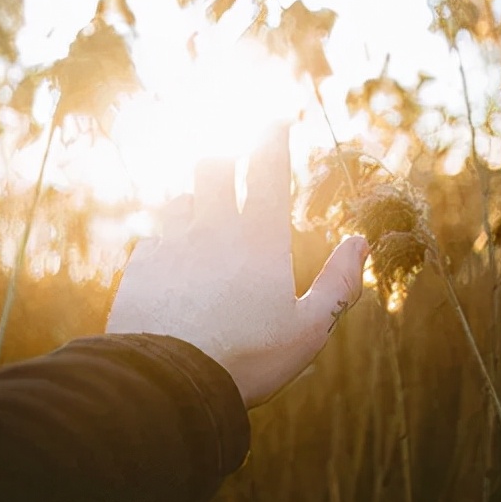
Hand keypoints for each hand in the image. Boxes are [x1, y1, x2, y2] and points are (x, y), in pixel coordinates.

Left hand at [106, 125, 367, 407]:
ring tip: (205, 225)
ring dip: (194, 202)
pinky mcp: (140, 266)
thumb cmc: (247, 358)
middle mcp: (212, 228)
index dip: (272, 136)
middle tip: (234, 172)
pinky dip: (167, 241)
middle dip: (225, 161)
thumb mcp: (308, 331)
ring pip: (179, 198)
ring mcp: (172, 243)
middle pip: (212, 165)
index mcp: (259, 238)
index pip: (267, 167)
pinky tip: (174, 264)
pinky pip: (154, 236)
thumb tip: (359, 243)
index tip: (276, 120)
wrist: (168, 381)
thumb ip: (339, 284)